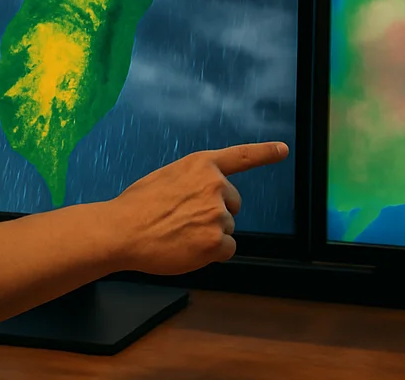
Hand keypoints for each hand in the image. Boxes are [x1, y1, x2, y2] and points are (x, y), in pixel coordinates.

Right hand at [106, 142, 287, 274]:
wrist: (121, 230)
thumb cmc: (136, 207)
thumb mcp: (167, 177)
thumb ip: (192, 182)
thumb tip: (203, 197)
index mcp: (201, 165)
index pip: (241, 156)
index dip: (264, 153)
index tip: (283, 150)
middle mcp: (214, 184)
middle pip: (233, 205)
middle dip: (216, 214)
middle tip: (185, 221)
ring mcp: (217, 212)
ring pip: (227, 229)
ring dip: (209, 235)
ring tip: (178, 234)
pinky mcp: (216, 240)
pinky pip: (227, 250)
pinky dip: (212, 254)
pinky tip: (188, 249)